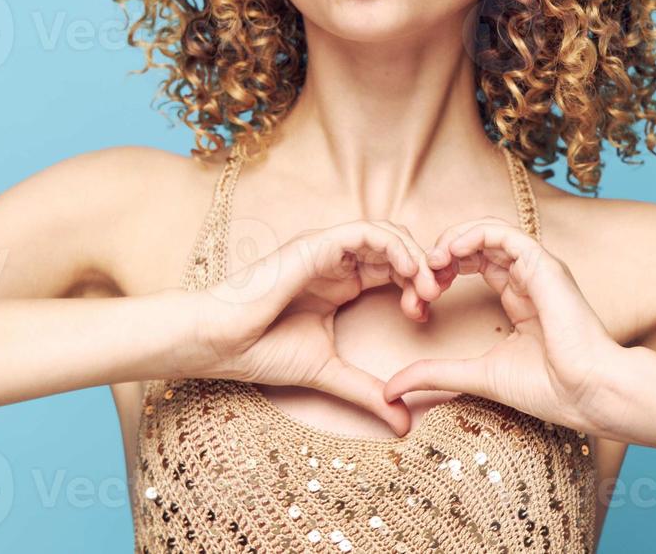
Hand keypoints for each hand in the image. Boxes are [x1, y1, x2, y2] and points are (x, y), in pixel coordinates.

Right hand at [187, 219, 443, 435]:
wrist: (223, 343)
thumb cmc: (263, 351)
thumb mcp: (330, 372)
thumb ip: (368, 392)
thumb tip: (404, 424)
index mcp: (341, 283)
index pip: (391, 270)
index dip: (416, 287)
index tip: (423, 318)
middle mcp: (337, 262)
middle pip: (395, 249)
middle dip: (422, 270)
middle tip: (433, 299)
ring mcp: (326, 250)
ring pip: (384, 234)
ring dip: (412, 255)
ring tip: (425, 287)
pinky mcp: (316, 245)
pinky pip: (364, 231)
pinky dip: (392, 245)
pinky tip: (407, 271)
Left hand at [382, 218, 628, 436]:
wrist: (588, 395)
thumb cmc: (548, 388)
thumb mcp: (475, 375)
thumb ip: (435, 374)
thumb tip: (390, 388)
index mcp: (520, 296)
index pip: (477, 263)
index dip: (446, 269)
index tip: (422, 293)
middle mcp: (530, 277)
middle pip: (480, 243)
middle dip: (446, 251)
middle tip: (421, 272)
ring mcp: (539, 269)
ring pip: (491, 231)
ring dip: (456, 238)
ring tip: (432, 259)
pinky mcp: (545, 266)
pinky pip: (506, 234)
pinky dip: (475, 235)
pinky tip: (452, 252)